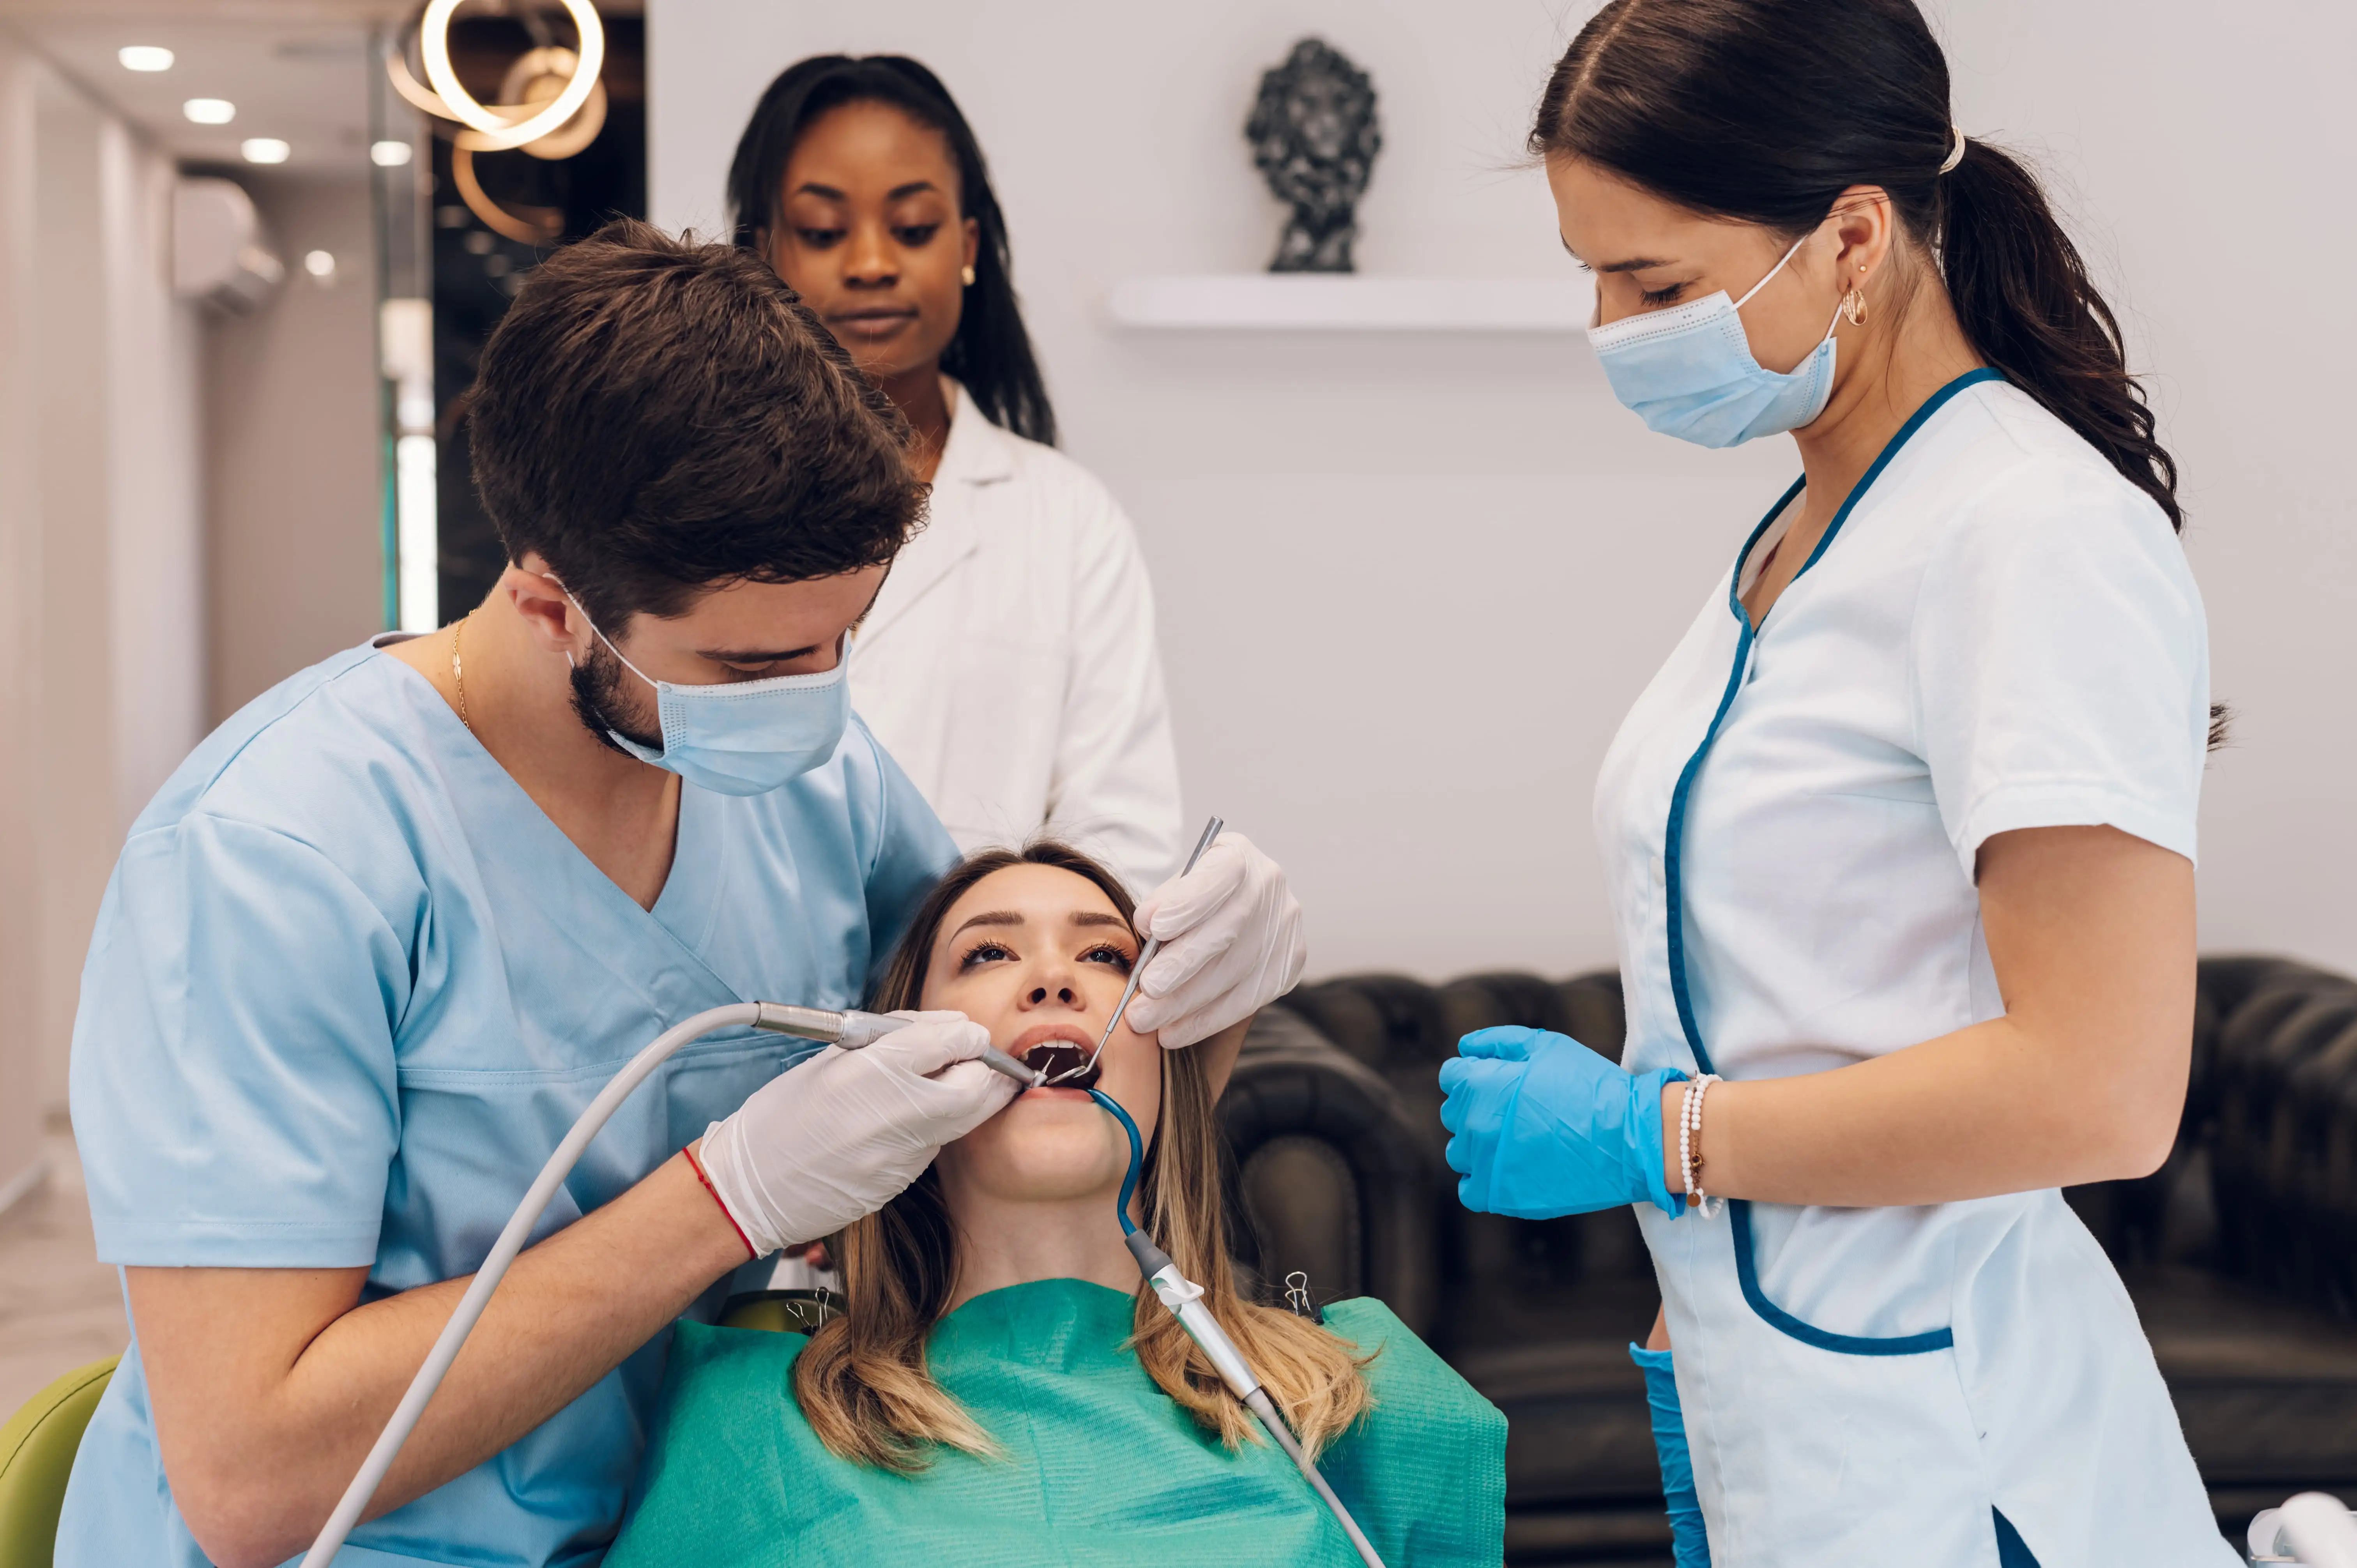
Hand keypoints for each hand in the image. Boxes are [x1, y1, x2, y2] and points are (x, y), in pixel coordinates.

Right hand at [698, 1011, 1017, 1254]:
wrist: (749, 1189)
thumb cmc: (780, 1115)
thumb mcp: (827, 1061)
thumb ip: (887, 1041)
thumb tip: (941, 1028)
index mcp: (867, 1071)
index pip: (946, 1043)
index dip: (966, 1034)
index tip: (969, 1032)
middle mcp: (891, 1113)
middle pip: (974, 1087)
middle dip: (986, 1068)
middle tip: (982, 1059)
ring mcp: (900, 1154)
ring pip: (963, 1121)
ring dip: (971, 1098)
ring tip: (960, 1082)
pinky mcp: (900, 1183)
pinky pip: (936, 1147)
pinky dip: (940, 1127)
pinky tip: (918, 1118)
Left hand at [1124, 833, 1306, 1048]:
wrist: (1239, 907)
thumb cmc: (1195, 898)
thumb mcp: (1175, 887)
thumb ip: (1163, 902)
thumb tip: (1148, 925)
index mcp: (1238, 856)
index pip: (1218, 875)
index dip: (1188, 903)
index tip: (1152, 927)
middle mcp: (1269, 887)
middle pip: (1228, 930)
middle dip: (1182, 964)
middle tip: (1145, 990)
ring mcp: (1285, 926)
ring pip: (1236, 971)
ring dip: (1186, 1002)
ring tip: (1146, 1020)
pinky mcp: (1291, 963)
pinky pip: (1248, 1000)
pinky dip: (1206, 1020)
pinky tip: (1173, 1032)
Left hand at [1438, 1026, 1687, 1218]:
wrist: (1628, 1139)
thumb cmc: (1590, 1086)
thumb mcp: (1547, 1046)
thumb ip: (1498, 1041)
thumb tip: (1463, 1048)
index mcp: (1482, 1085)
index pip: (1451, 1076)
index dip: (1476, 1073)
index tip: (1504, 1080)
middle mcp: (1475, 1124)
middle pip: (1454, 1112)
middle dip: (1479, 1106)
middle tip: (1520, 1109)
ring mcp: (1486, 1164)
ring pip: (1459, 1151)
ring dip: (1479, 1143)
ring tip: (1518, 1139)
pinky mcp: (1501, 1196)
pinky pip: (1469, 1189)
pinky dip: (1482, 1179)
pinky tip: (1509, 1168)